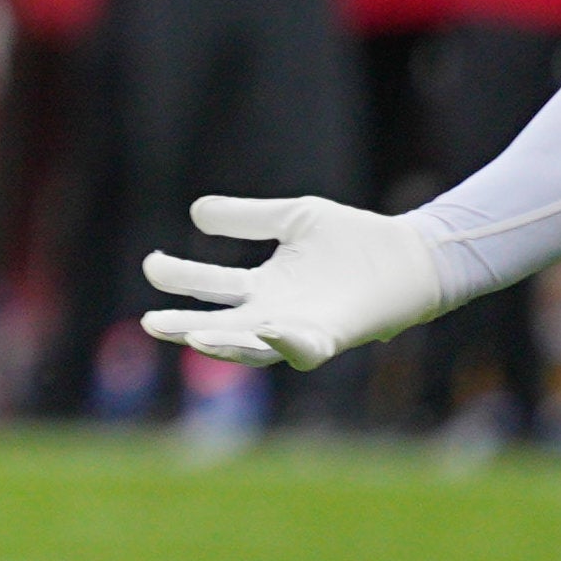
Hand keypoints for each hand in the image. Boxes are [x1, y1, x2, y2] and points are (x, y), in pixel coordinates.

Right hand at [138, 193, 445, 371]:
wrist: (410, 255)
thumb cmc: (355, 239)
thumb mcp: (293, 219)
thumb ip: (247, 218)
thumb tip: (196, 212)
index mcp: (266, 288)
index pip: (213, 289)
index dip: (182, 280)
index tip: (150, 265)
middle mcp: (278, 314)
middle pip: (223, 326)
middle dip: (187, 327)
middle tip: (150, 321)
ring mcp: (304, 328)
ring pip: (255, 346)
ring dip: (225, 345)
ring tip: (195, 337)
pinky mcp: (334, 335)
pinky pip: (306, 348)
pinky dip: (286, 344)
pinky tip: (267, 329)